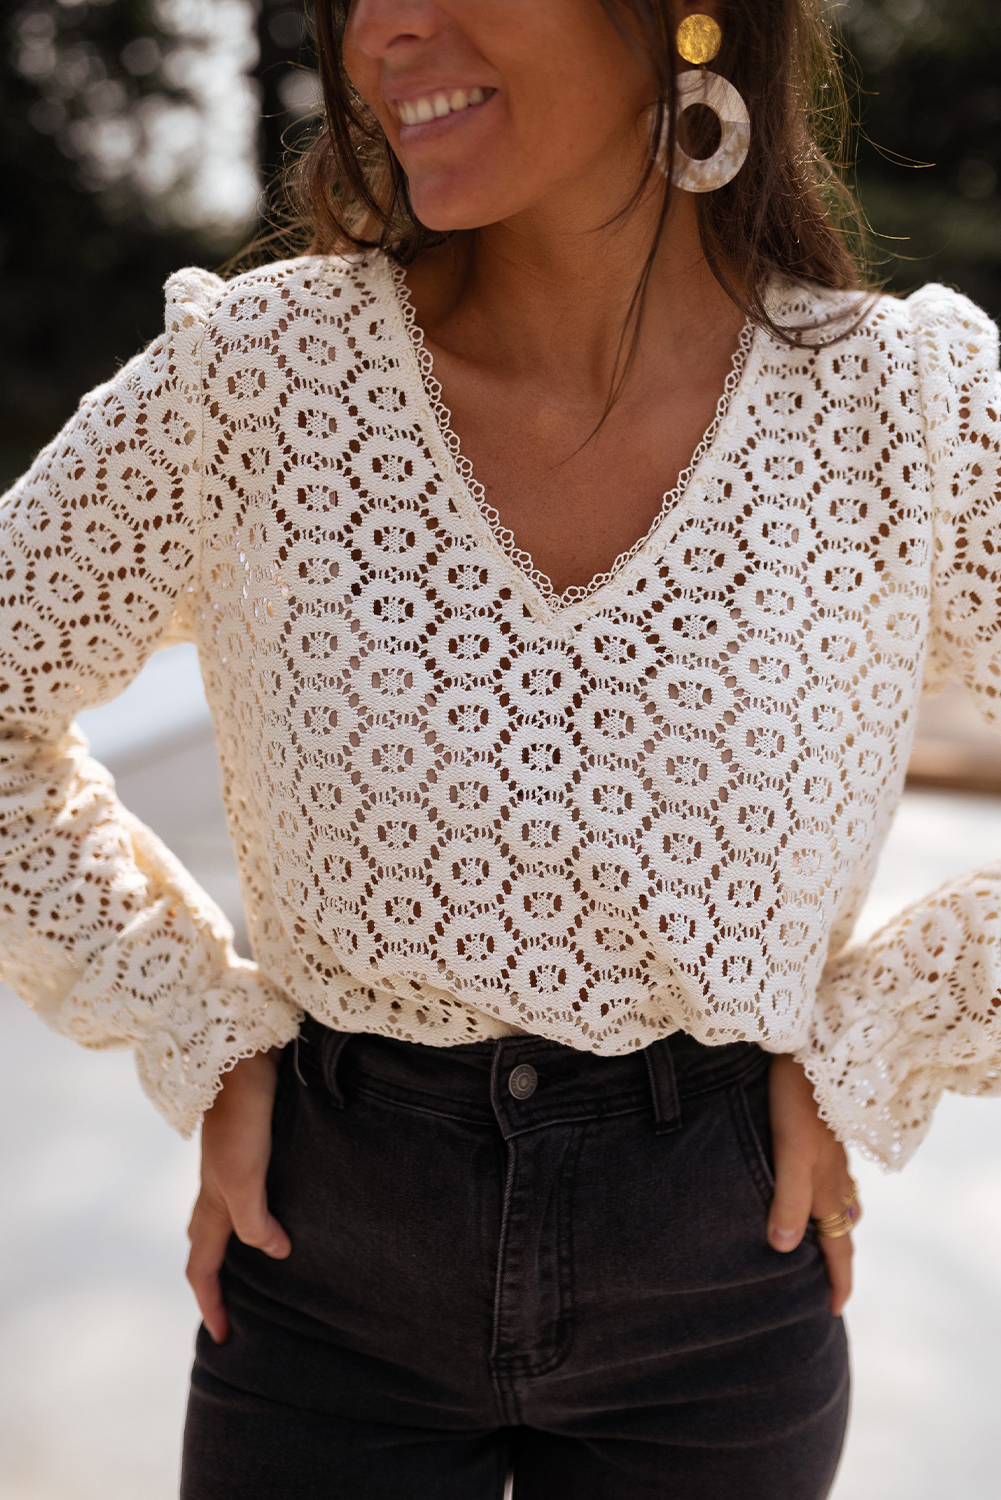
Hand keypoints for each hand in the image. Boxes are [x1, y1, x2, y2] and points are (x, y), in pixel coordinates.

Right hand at [186, 1047, 290, 1342]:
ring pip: (225, 1219)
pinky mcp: (251, 1147)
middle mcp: (216, 1190)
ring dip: (234, 1249)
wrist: (243, 1058)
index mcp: (211, 1205)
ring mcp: (231, 1168)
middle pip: (207, 1246)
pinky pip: (247, 1195)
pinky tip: (280, 1209)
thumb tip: (276, 1252)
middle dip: (214, 1283)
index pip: (202, 1269)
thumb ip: (254, 1221)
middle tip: (232, 1312)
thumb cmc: (242, 1121)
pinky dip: (256, 1216)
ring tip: (260, 1268)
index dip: (211, 1306)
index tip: (223, 1340)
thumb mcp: (244, 1179)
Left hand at [767, 1054, 855, 1316]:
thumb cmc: (794, 1098)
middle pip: (842, 1224)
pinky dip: (829, 1190)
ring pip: (841, 1197)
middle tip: (834, 1283)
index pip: (837, 1244)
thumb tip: (782, 1248)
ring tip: (826, 1235)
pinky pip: (833, 1172)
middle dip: (839, 1256)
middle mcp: (836, 1172)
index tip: (835, 1311)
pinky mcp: (824, 1129)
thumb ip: (787, 1198)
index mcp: (827, 1185)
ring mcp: (833, 1150)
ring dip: (835, 1222)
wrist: (808, 1046)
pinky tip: (815, 1178)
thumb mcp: (789, 1150)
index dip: (837, 1279)